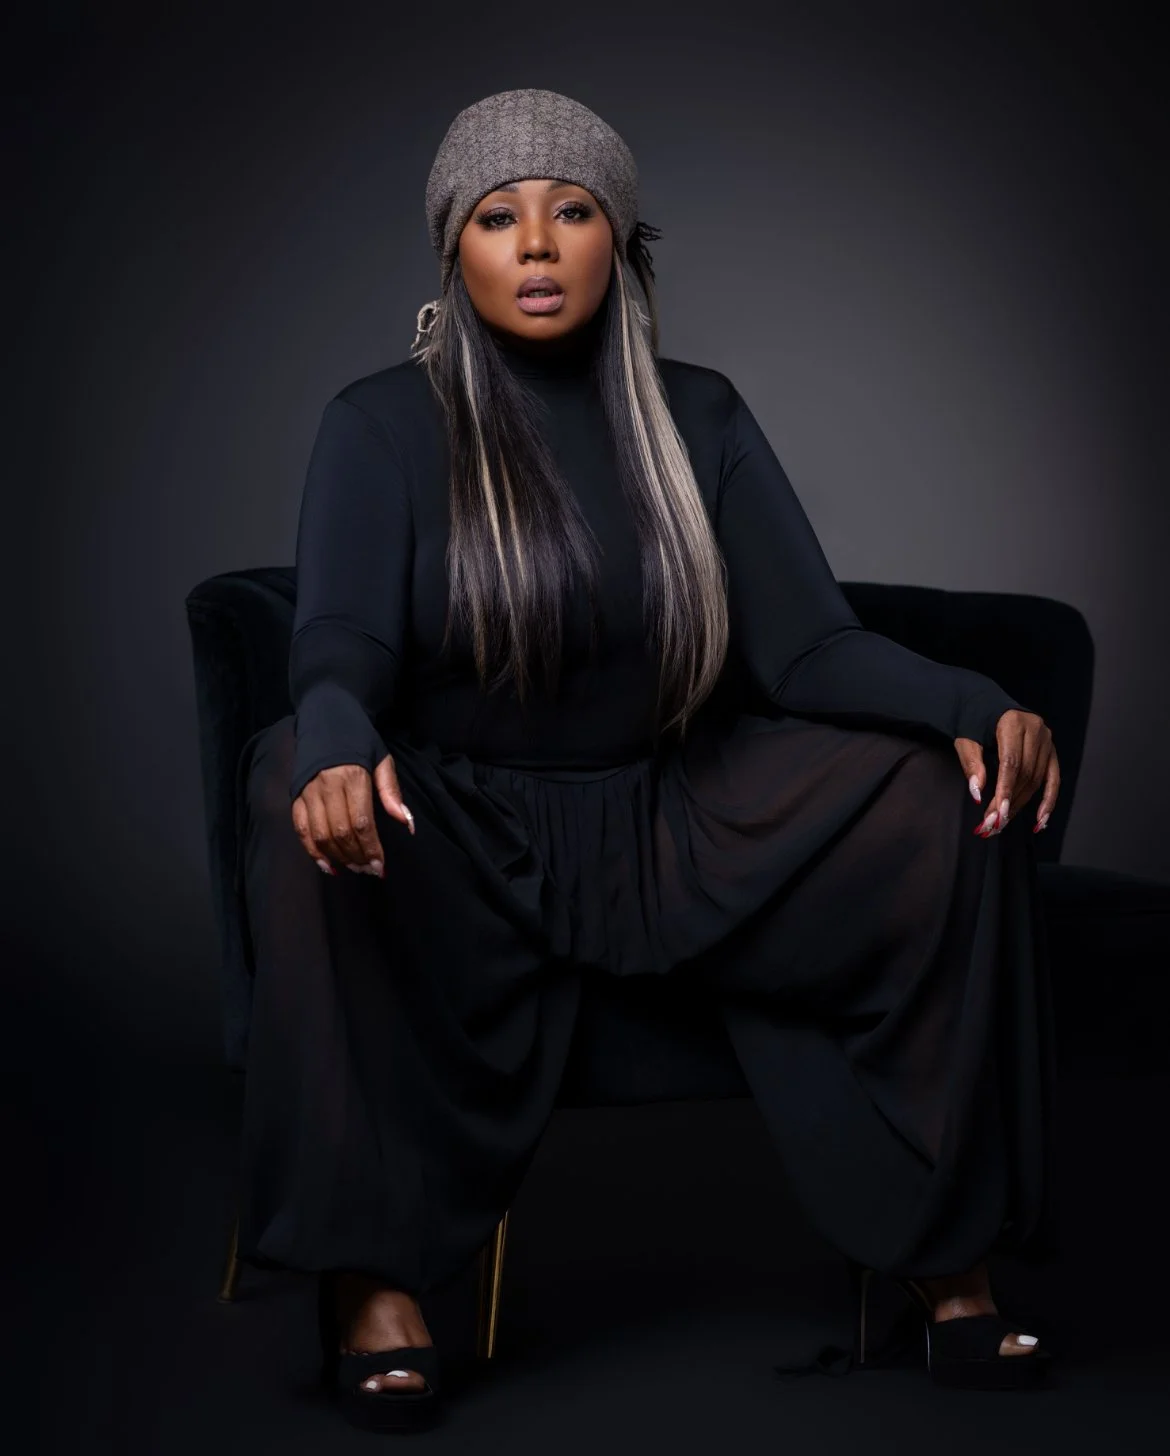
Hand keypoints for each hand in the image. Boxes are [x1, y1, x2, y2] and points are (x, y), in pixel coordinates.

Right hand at [291, 751, 414, 877]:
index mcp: (352, 777)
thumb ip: (392, 793)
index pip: (361, 822)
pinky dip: (312, 851)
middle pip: (340, 832)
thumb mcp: (382, 760)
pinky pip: (301, 830)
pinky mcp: (295, 797)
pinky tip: (327, 865)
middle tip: (370, 870)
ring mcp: (308, 792)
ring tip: (354, 868)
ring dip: (338, 857)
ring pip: (320, 835)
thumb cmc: (359, 742)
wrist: (326, 720)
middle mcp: (327, 786)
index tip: (381, 866)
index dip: (371, 848)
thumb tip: (407, 823)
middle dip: (357, 856)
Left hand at [953, 709, 1059, 838]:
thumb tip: (977, 794)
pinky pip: (1053, 779)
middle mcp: (1036, 730)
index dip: (1005, 790)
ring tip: (1003, 822)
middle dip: (1009, 802)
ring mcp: (1047, 740)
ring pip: (1037, 780)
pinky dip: (1048, 801)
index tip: (996, 813)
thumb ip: (971, 764)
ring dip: (1020, 804)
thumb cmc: (973, 722)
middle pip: (1025, 774)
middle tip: (993, 824)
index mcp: (1013, 723)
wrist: (987, 705)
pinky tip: (1041, 821)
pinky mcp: (1051, 751)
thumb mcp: (965, 739)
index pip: (1011, 763)